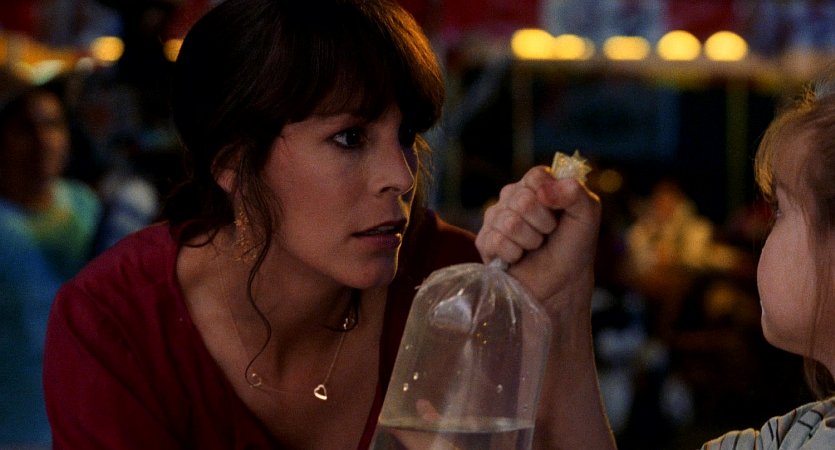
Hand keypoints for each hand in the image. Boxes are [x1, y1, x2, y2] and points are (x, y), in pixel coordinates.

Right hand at [475, 166, 600, 308]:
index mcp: (536, 186)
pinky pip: (495, 241)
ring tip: (534, 247)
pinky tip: (518, 257)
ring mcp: (495, 218)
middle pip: (521, 200)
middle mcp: (512, 197)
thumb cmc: (574, 248)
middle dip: (542, 224)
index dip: (550, 195)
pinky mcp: (484, 241)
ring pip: (509, 222)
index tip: (559, 213)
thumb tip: (543, 191)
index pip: (536, 175)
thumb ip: (576, 193)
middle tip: (548, 235)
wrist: (561, 284)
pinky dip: (514, 254)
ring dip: (529, 241)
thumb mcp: (588, 216)